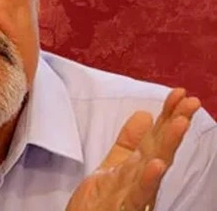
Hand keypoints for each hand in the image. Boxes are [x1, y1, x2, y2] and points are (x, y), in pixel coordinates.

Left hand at [66, 88, 201, 210]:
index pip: (155, 138)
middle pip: (160, 149)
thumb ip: (128, 144)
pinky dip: (147, 180)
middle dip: (175, 125)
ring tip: (181, 122)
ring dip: (168, 145)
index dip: (167, 116)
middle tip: (191, 102)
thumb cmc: (101, 203)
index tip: (179, 93)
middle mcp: (141, 181)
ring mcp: (134, 196)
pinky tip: (157, 164)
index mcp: (138, 169)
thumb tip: (144, 114)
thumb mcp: (112, 167)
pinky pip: (137, 195)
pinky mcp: (124, 208)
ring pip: (153, 169)